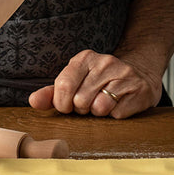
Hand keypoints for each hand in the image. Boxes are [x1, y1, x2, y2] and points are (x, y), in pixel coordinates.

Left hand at [29, 49, 162, 118]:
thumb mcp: (74, 83)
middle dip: (82, 109)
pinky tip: (119, 105)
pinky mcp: (140, 90)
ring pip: (100, 108)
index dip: (63, 104)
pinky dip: (116, 115)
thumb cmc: (99, 84)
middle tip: (90, 103)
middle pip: (80, 101)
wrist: (139, 76)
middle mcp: (105, 62)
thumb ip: (52, 94)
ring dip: (99, 113)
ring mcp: (125, 75)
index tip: (69, 105)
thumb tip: (33, 102)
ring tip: (104, 103)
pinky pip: (118, 114)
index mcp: (84, 58)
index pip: (63, 85)